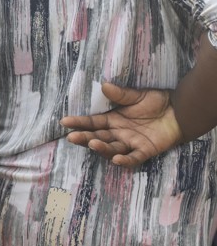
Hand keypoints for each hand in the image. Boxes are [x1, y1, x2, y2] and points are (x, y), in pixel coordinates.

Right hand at [60, 82, 181, 166]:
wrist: (181, 110)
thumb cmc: (158, 102)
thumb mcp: (137, 96)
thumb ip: (121, 94)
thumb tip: (104, 85)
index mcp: (113, 120)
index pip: (92, 122)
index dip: (79, 122)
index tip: (65, 122)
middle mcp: (118, 133)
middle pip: (97, 137)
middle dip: (84, 138)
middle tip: (72, 137)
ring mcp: (130, 143)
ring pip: (111, 148)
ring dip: (101, 148)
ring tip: (93, 143)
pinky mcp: (145, 150)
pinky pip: (133, 158)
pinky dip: (125, 160)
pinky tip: (116, 159)